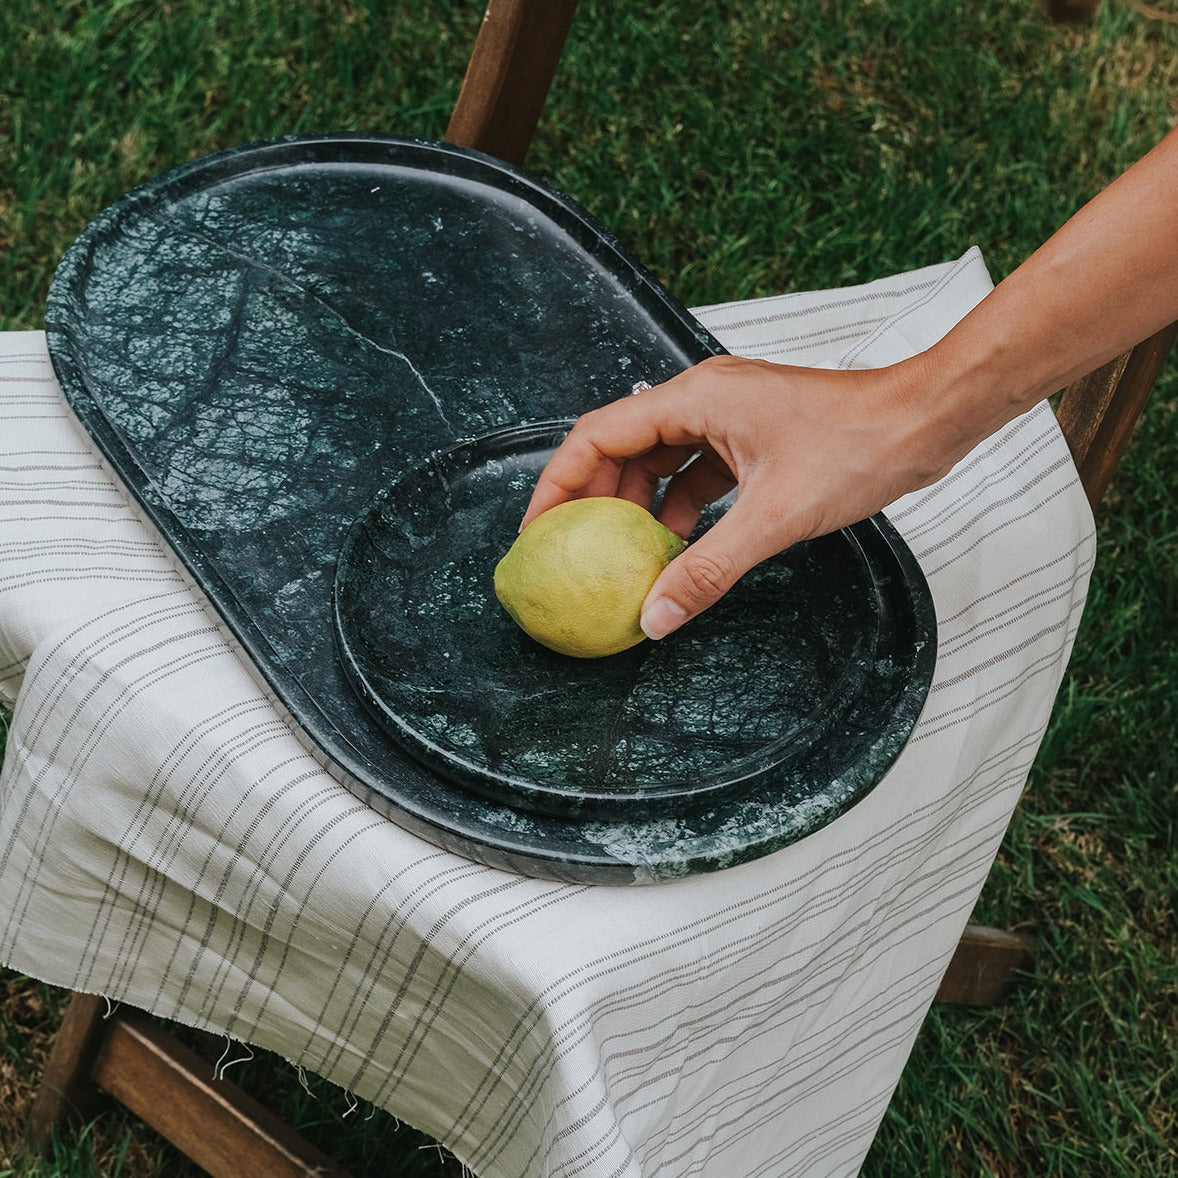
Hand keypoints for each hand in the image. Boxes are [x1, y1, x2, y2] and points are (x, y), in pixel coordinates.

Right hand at [522, 353, 958, 638]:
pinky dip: (680, 510)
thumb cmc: (860, 446)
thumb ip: (707, 570)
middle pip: (621, 448)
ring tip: (624, 560)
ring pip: (659, 462)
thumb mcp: (773, 518)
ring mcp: (728, 418)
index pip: (598, 436)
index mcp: (695, 399)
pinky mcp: (750, 438)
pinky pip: (695, 473)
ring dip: (640, 510)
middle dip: (595, 502)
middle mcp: (703, 400)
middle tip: (575, 554)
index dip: (559, 484)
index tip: (540, 531)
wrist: (925, 421)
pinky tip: (679, 548)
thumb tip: (655, 616)